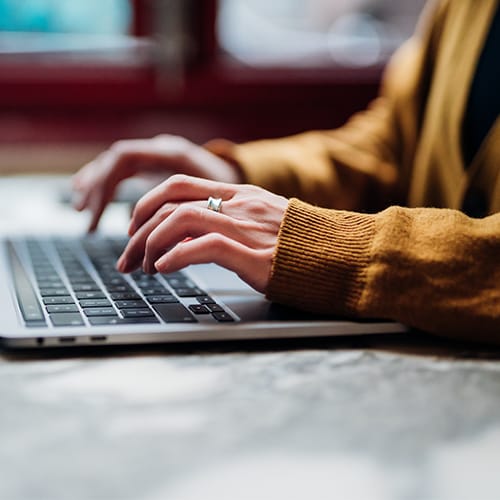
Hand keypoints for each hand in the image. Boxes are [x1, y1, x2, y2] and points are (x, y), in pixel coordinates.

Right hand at [72, 134, 241, 231]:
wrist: (247, 176)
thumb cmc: (236, 193)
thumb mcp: (215, 205)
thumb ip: (187, 218)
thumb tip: (159, 245)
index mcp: (174, 153)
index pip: (125, 159)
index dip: (108, 186)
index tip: (100, 216)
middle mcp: (163, 148)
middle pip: (116, 162)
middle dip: (98, 191)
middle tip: (86, 220)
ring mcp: (159, 154)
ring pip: (117, 164)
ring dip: (97, 186)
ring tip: (80, 209)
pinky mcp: (158, 165)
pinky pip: (124, 170)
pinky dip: (106, 184)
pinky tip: (89, 194)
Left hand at [117, 174, 288, 292]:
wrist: (339, 255)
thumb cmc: (299, 243)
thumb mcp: (262, 220)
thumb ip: (227, 220)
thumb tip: (186, 235)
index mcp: (239, 194)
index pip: (178, 185)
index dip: (147, 203)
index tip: (134, 228)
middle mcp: (238, 205)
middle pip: (170, 202)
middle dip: (138, 230)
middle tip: (126, 257)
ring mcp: (246, 228)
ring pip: (180, 220)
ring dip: (151, 244)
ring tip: (143, 268)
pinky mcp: (253, 256)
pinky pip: (204, 247)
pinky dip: (176, 257)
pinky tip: (164, 269)